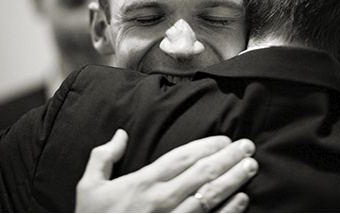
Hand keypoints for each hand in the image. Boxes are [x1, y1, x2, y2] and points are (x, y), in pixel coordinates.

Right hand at [76, 130, 257, 212]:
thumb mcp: (89, 186)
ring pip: (210, 197)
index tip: (224, 139)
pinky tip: (242, 199)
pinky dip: (229, 211)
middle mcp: (160, 201)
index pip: (180, 158)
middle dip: (227, 158)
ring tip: (250, 166)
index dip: (205, 146)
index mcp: (141, 183)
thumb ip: (104, 156)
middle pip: (200, 175)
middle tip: (248, 146)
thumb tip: (121, 134)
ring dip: (233, 180)